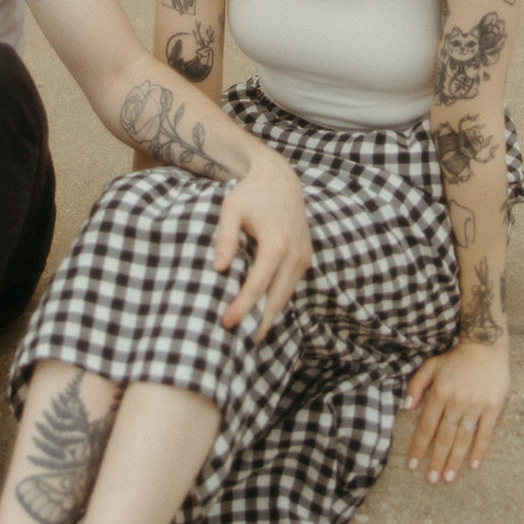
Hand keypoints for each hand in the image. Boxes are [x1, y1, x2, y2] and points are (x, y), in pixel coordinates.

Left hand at [213, 150, 311, 342]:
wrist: (280, 179)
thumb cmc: (250, 194)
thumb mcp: (231, 209)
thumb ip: (225, 237)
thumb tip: (218, 269)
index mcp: (276, 243)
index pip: (257, 284)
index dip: (242, 306)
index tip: (226, 323)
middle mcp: (294, 253)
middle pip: (276, 298)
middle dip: (259, 322)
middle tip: (240, 344)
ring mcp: (303, 256)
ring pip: (286, 295)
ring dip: (270, 315)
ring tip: (251, 335)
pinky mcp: (305, 257)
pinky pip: (291, 286)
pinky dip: (278, 302)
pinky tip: (263, 313)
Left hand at [403, 340, 509, 482]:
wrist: (485, 346)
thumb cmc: (455, 358)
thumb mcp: (430, 366)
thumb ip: (415, 386)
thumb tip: (405, 408)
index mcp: (439, 393)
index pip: (426, 427)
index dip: (419, 447)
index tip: (412, 465)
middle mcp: (456, 401)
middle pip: (444, 437)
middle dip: (437, 460)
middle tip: (431, 479)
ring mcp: (476, 405)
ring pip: (463, 438)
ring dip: (455, 460)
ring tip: (448, 478)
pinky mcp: (493, 407)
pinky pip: (485, 433)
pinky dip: (479, 450)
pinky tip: (473, 465)